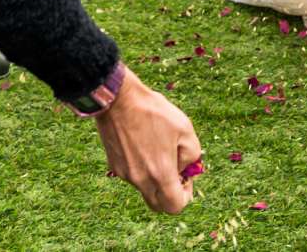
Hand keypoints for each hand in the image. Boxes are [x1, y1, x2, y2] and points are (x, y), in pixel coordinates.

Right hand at [92, 68, 202, 213]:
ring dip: (156, 178)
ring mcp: (125, 174)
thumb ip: (192, 154)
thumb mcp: (185, 128)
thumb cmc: (154, 112)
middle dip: (170, 193)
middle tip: (176, 170)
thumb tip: (185, 168)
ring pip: (145, 188)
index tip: (187, 177)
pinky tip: (145, 143)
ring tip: (160, 148)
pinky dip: (142, 168)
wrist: (118, 100)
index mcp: (160, 174)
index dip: (186, 195)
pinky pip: (133, 175)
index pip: (174, 206)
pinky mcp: (114, 165)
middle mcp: (140, 180)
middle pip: (158, 204)